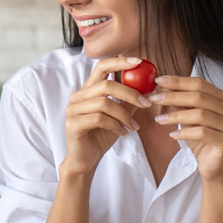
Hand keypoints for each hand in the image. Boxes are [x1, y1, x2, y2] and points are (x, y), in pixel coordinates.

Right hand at [62, 56, 153, 177]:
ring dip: (124, 114)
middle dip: (130, 93)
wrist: (86, 160)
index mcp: (88, 90)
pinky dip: (115, 125)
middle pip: (106, 85)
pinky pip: (99, 118)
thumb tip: (148, 88)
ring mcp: (73, 110)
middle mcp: (78, 97)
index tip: (139, 62)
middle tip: (146, 104)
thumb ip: (128, 101)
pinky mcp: (73, 124)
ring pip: (104, 103)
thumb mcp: (119, 116)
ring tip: (134, 126)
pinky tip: (123, 132)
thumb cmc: (101, 136)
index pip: (101, 67)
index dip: (119, 62)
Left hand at [151, 74, 222, 180]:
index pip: (201, 84)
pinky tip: (172, 135)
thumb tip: (162, 86)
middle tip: (155, 98)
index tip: (159, 81)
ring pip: (201, 114)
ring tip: (159, 119)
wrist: (213, 167)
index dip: (179, 81)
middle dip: (174, 96)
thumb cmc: (201, 140)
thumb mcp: (187, 118)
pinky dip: (184, 132)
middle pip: (200, 97)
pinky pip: (203, 132)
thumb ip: (179, 103)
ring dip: (176, 116)